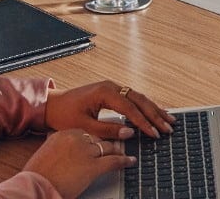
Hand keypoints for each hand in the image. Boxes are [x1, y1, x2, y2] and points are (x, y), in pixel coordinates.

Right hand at [22, 129, 136, 196]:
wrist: (35, 186)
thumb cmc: (37, 175)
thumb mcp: (45, 154)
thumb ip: (57, 147)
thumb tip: (63, 149)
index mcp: (63, 134)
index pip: (85, 132)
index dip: (95, 138)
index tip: (99, 140)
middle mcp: (76, 139)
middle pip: (98, 138)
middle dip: (107, 143)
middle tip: (116, 145)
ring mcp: (86, 152)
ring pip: (108, 148)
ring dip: (117, 151)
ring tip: (123, 152)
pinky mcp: (93, 166)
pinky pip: (114, 161)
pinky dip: (125, 161)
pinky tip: (130, 161)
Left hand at [46, 80, 174, 139]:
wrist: (51, 105)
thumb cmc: (64, 115)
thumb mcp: (85, 126)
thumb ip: (108, 129)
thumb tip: (130, 133)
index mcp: (104, 92)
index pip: (130, 108)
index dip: (144, 122)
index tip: (154, 133)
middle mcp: (111, 86)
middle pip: (139, 100)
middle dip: (155, 115)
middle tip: (168, 127)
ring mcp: (112, 87)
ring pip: (139, 98)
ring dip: (154, 110)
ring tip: (168, 120)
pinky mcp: (112, 92)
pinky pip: (133, 98)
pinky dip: (145, 107)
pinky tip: (155, 113)